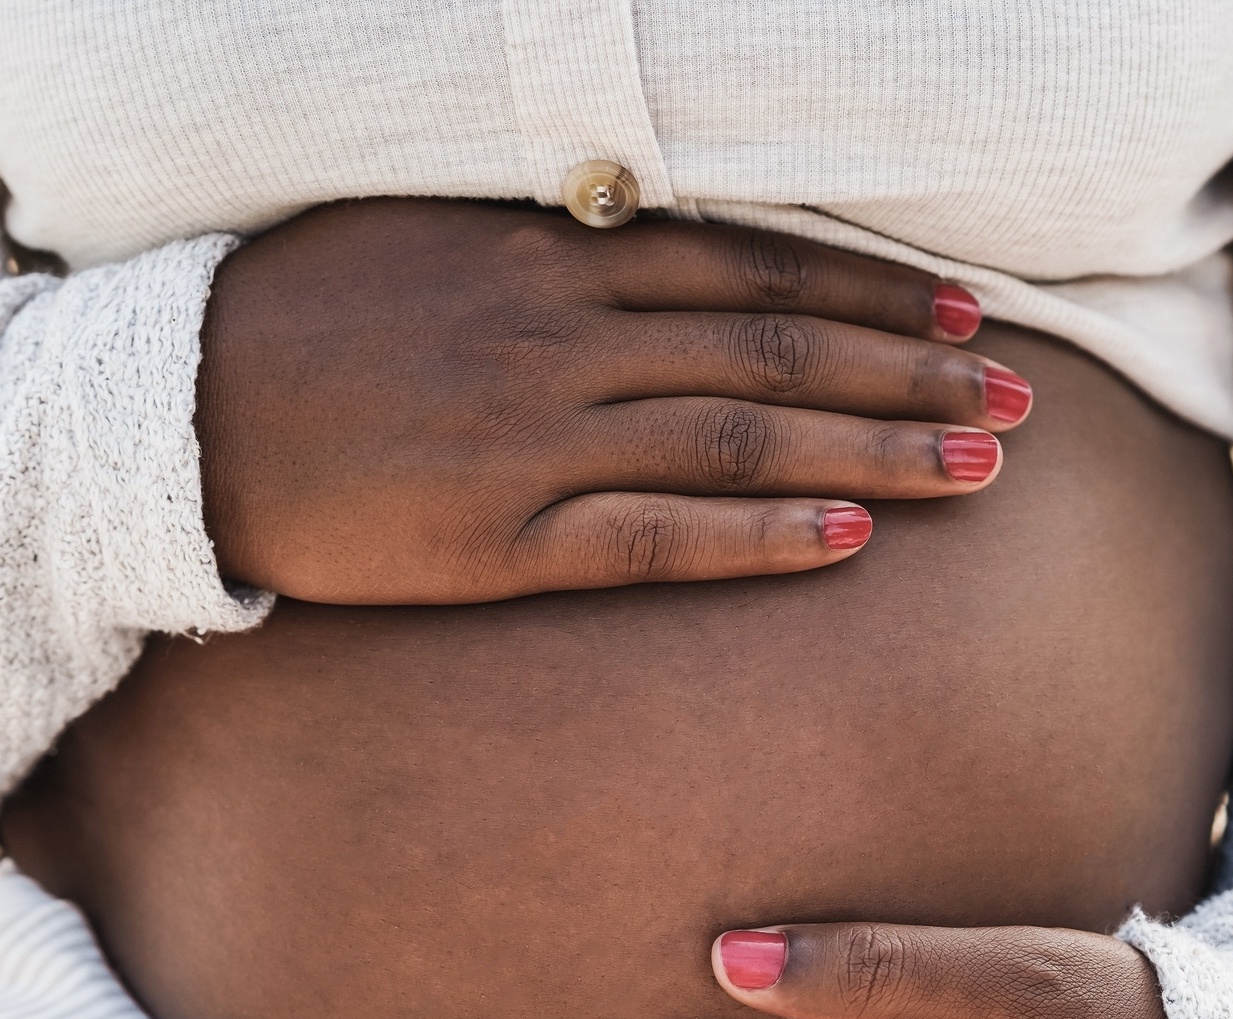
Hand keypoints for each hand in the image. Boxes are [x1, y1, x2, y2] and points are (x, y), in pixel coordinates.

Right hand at [196, 198, 1028, 603]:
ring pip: (743, 438)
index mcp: (557, 261)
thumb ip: (561, 250)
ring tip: (980, 466)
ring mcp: (542, 441)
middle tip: (1020, 398)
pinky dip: (757, 535)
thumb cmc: (314, 318)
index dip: (875, 294)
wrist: (187, 412)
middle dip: (913, 372)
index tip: (969, 315)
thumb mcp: (441, 241)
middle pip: (779, 353)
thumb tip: (664, 249)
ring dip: (873, 449)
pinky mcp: (507, 539)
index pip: (759, 273)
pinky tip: (847, 536)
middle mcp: (569, 340)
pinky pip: (657, 538)